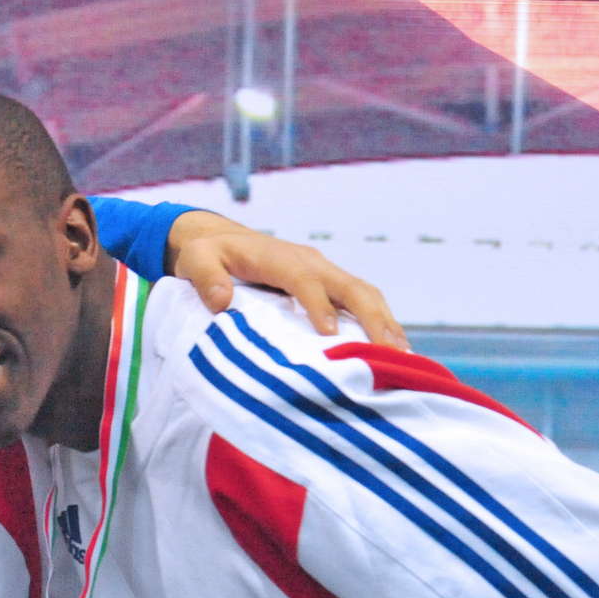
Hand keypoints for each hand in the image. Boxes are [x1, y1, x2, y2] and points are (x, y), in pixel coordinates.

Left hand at [166, 210, 408, 350]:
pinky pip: (359, 302)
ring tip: (403, 357)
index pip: (306, 281)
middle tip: (391, 352)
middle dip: (373, 318)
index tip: (330, 335)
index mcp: (281, 259)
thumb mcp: (196, 261)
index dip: (320, 306)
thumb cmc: (207, 253)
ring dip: (385, 322)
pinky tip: (390, 350)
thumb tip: (221, 302)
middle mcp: (311, 263)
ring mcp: (324, 273)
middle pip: (351, 287)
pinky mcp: (328, 285)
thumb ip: (206, 279)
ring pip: (364, 294)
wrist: (217, 240)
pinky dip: (378, 322)